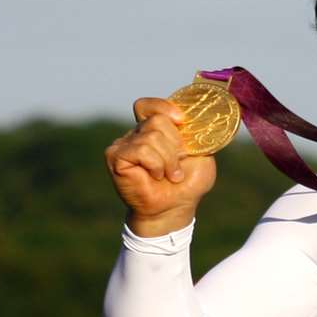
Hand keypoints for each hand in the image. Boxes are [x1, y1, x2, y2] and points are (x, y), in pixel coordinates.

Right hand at [106, 97, 218, 235]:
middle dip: (175, 145)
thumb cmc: (187, 184)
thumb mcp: (201, 155)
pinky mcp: (115, 157)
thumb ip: (196, 134)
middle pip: (157, 120)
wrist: (174, 209)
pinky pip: (141, 150)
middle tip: (177, 166)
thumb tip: (197, 119)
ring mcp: (123, 145)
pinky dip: (156, 164)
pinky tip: (156, 176)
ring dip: (168, 160)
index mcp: (154, 130)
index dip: (162, 107)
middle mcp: (136, 134)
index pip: (148, 106)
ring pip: (152, 136)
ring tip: (169, 175)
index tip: (181, 120)